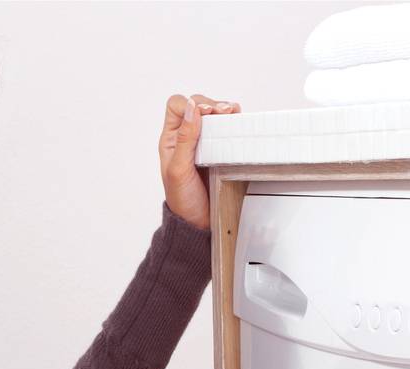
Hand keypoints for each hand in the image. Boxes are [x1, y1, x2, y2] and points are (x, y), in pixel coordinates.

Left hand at [159, 93, 240, 231]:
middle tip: (225, 113)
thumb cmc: (184, 200)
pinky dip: (234, 122)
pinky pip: (227, 129)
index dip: (192, 104)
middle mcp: (186, 137)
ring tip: (233, 115)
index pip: (177, 106)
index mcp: (171, 140)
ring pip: (214, 114)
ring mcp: (204, 143)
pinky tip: (238, 124)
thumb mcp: (179, 170)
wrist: (198, 222)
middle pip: (197, 105)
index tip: (206, 114)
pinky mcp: (220, 150)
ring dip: (225, 111)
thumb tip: (192, 108)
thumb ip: (185, 139)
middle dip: (212, 105)